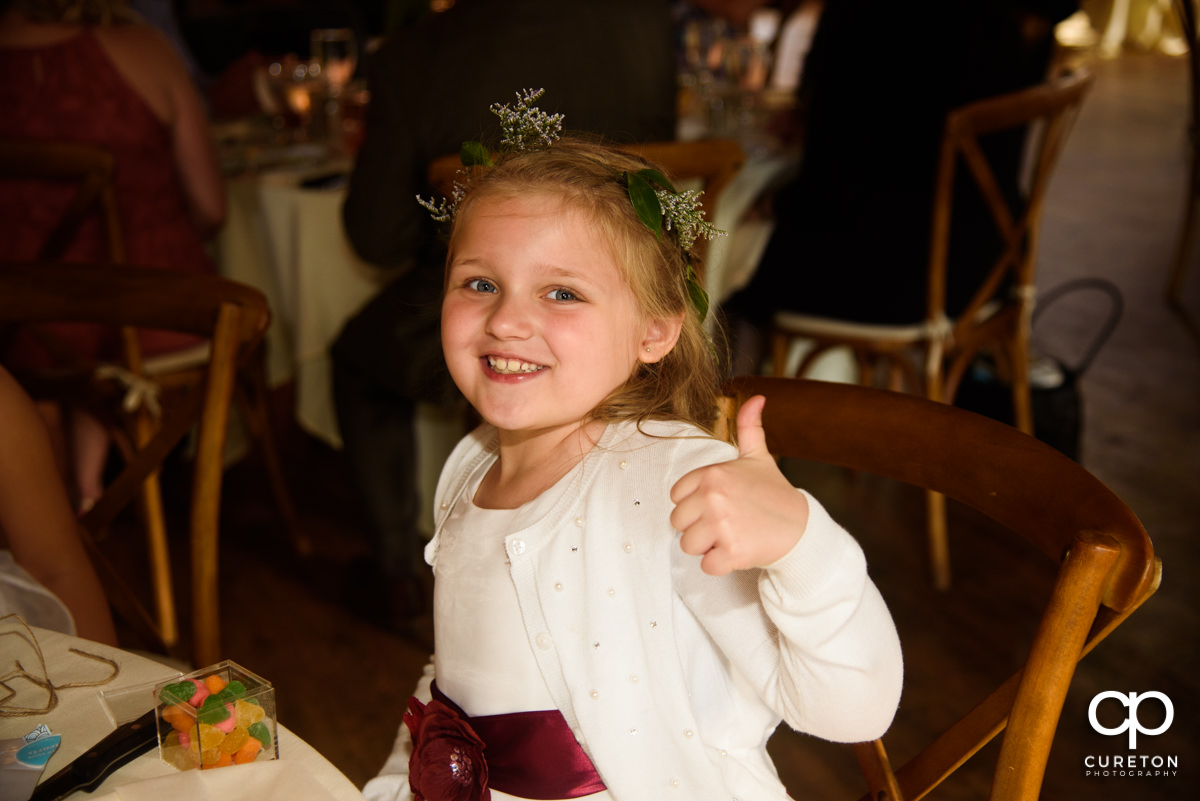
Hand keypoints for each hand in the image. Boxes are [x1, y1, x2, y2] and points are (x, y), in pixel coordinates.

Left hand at [670, 395, 809, 575]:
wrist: (802, 528)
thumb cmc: (775, 494)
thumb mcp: (758, 457)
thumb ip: (749, 428)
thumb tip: (756, 398)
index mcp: (712, 474)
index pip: (676, 496)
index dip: (694, 504)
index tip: (717, 505)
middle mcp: (713, 497)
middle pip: (678, 523)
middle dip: (698, 528)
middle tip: (725, 524)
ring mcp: (722, 526)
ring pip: (688, 546)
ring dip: (707, 547)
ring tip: (731, 537)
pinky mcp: (731, 552)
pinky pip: (706, 566)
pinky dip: (719, 565)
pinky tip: (737, 552)